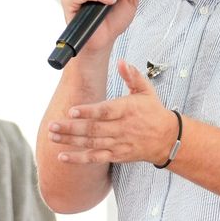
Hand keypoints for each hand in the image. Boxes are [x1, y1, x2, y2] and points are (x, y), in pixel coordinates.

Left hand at [48, 60, 177, 164]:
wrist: (166, 139)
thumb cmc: (154, 112)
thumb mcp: (147, 91)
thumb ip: (132, 76)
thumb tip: (122, 62)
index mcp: (127, 110)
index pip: (106, 112)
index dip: (88, 112)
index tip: (72, 111)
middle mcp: (122, 128)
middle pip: (93, 129)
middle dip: (71, 128)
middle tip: (52, 125)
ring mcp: (118, 143)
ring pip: (91, 144)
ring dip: (70, 141)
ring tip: (53, 136)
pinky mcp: (116, 155)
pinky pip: (95, 158)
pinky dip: (78, 159)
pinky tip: (62, 156)